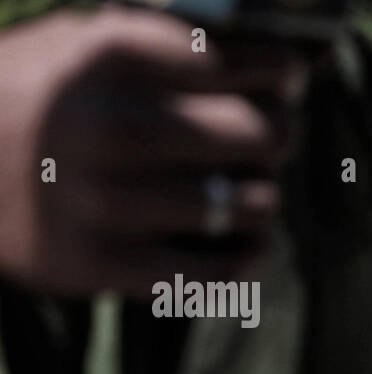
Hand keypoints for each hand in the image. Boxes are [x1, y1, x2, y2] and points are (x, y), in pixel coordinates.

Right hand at [0, 7, 306, 297]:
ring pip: (247, 204)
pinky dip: (243, 260)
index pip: (238, 60)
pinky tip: (245, 245)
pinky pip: (210, 273)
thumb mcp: (73, 44)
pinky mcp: (93, 265)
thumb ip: (158, 43)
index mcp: (105, 56)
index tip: (286, 81)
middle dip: (278, 134)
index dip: (279, 72)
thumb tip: (259, 59)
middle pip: (258, 133)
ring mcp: (101, 201)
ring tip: (250, 192)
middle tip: (271, 139)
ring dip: (261, 198)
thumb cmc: (23, 99)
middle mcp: (107, 126)